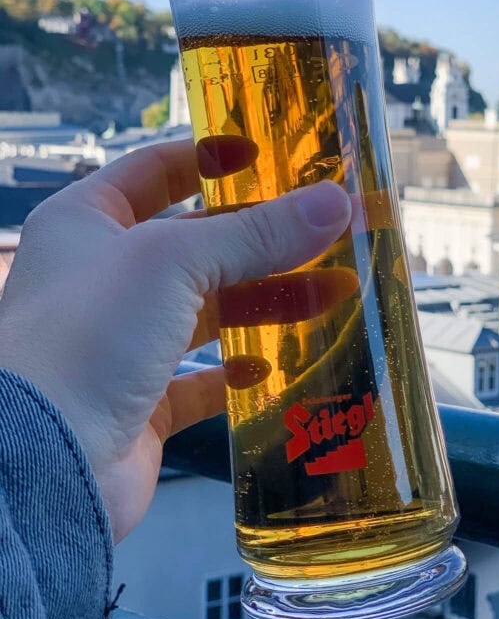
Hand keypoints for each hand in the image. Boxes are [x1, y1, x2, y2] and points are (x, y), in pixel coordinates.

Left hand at [0, 141, 350, 541]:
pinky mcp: (141, 401)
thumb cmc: (87, 336)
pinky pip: (200, 380)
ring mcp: (121, 342)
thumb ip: (256, 234)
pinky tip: (273, 365)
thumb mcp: (174, 262)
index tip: (269, 157)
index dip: (211, 158)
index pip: (156, 170)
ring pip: (207, 310)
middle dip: (264, 239)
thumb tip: (337, 203)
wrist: (42, 461)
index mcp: (87, 222)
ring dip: (266, 302)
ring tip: (333, 295)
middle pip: (197, 243)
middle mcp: (102, 278)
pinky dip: (237, 372)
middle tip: (330, 233)